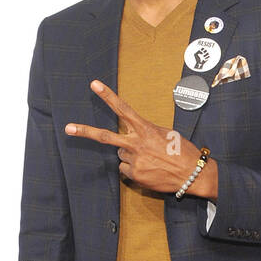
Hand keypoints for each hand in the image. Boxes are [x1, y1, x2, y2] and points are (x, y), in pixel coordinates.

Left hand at [65, 80, 205, 194]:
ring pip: (121, 155)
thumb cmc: (181, 151)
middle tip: (68, 128)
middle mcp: (136, 144)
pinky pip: (126, 170)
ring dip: (131, 156)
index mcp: (145, 128)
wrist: (192, 175)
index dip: (107, 96)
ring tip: (149, 159)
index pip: (122, 109)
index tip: (94, 84)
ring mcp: (134, 161)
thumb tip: (133, 137)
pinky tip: (149, 169)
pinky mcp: (134, 175)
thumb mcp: (166, 133)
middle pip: (105, 137)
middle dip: (85, 132)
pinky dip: (134, 170)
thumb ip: (146, 131)